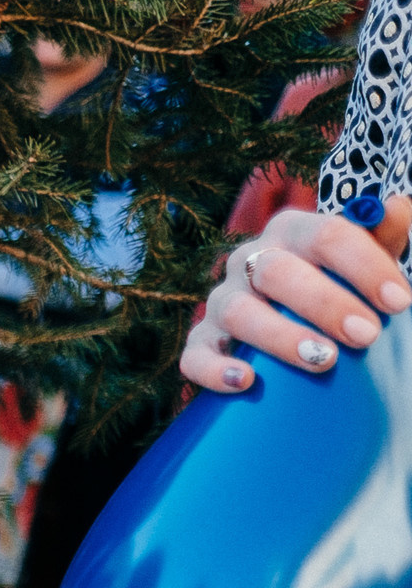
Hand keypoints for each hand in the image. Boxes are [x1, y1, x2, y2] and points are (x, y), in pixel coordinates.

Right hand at [180, 200, 411, 391]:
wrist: (294, 323)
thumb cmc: (336, 288)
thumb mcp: (361, 264)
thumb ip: (381, 238)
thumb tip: (397, 206)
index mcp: (292, 232)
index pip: (326, 236)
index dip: (365, 267)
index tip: (400, 302)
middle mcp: (249, 260)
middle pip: (278, 272)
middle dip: (325, 304)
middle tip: (367, 336)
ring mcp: (220, 301)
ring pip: (239, 312)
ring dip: (281, 337)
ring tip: (323, 361)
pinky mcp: (201, 341)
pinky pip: (195, 355)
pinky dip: (216, 369)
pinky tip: (246, 381)